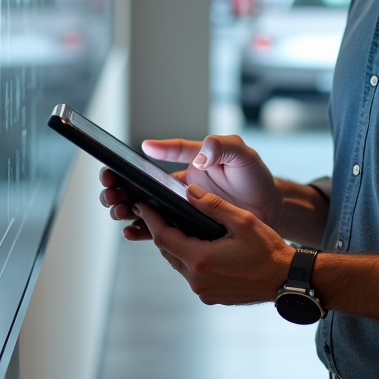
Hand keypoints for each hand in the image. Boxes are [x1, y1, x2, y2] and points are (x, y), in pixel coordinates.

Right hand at [99, 135, 280, 240]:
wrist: (268, 209)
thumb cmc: (255, 177)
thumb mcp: (243, 155)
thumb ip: (222, 147)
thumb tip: (200, 154)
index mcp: (194, 160)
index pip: (168, 153)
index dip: (154, 151)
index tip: (138, 151)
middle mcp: (183, 182)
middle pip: (144, 181)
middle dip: (122, 184)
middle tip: (111, 188)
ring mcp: (182, 205)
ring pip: (146, 204)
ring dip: (126, 206)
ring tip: (117, 209)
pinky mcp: (186, 225)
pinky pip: (159, 228)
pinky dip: (142, 230)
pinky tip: (130, 232)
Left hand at [134, 183, 292, 304]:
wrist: (287, 281)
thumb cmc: (268, 250)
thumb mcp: (243, 221)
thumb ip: (213, 205)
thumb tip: (189, 192)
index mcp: (201, 259)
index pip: (163, 237)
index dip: (151, 220)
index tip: (142, 205)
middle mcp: (197, 279)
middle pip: (167, 250)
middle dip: (161, 230)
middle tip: (156, 211)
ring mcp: (203, 291)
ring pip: (177, 263)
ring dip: (175, 245)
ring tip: (175, 225)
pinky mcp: (210, 296)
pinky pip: (190, 274)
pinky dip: (188, 258)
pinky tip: (195, 245)